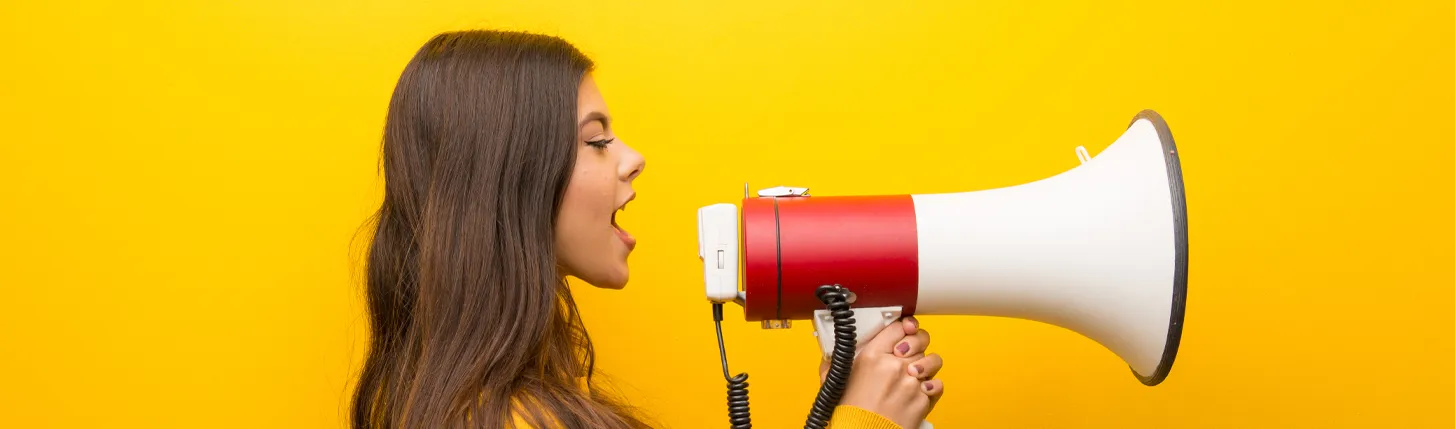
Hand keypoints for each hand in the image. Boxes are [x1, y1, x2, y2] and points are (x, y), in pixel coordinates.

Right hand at [819, 316, 943, 428]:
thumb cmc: (848, 415)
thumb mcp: (834, 382)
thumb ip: (836, 362)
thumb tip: (832, 354)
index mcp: (872, 356)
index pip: (897, 327)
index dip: (903, 327)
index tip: (903, 331)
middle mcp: (894, 366)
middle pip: (918, 339)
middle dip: (916, 344)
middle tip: (909, 352)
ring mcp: (911, 383)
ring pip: (932, 360)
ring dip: (926, 364)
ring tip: (916, 372)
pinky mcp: (923, 399)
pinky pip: (937, 384)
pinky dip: (932, 386)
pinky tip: (922, 389)